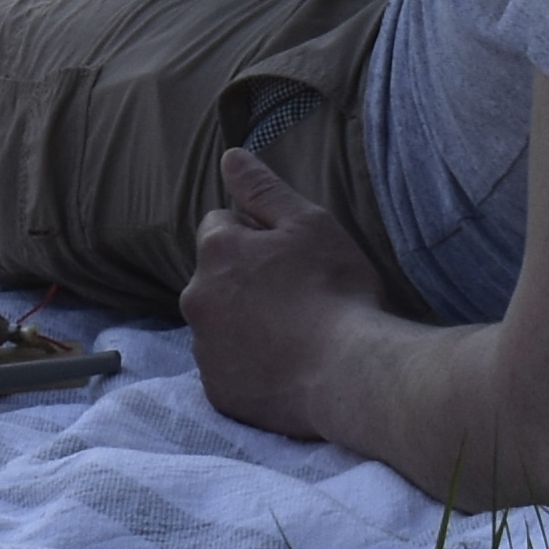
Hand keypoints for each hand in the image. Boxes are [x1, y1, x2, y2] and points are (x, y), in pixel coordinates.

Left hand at [180, 144, 398, 445]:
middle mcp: (196, 297)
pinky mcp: (218, 391)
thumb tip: (229, 157)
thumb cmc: (336, 289)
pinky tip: (287, 367)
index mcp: (216, 251)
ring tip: (295, 334)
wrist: (352, 373)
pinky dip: (249, 365)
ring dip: (244, 323)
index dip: (258, 234)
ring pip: (220, 324)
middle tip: (297, 296)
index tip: (291, 255)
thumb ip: (263, 189)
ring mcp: (204, 349)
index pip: (221, 225)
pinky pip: (228, 368)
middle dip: (244, 279)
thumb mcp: (308, 223)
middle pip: (216, 277)